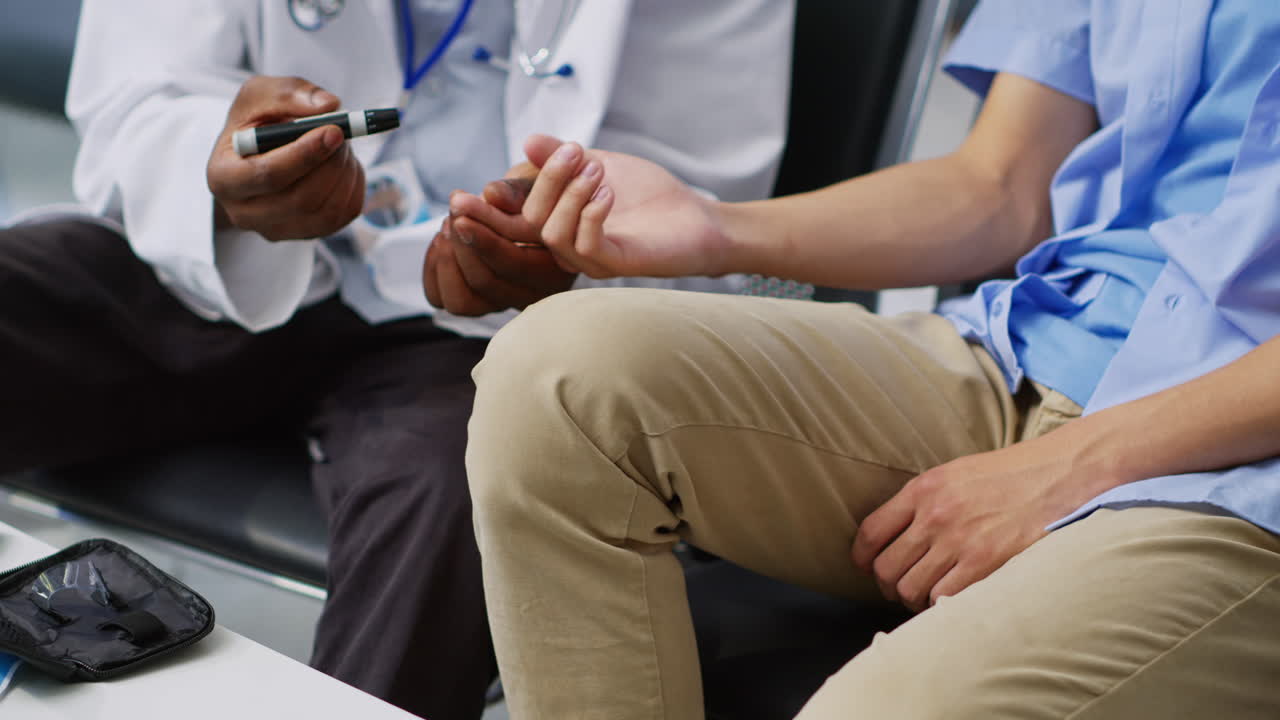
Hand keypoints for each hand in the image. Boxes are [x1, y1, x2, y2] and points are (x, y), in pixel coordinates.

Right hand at [206, 76, 364, 240]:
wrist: (258, 152)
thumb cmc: (256, 123)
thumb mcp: (259, 95)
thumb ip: (288, 93)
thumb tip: (329, 106)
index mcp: (223, 178)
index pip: (268, 176)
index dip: (305, 154)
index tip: (334, 131)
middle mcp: (245, 214)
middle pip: (301, 198)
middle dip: (331, 162)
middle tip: (343, 133)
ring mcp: (277, 230)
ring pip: (326, 210)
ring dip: (345, 172)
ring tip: (342, 145)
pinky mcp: (306, 234)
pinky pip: (343, 215)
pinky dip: (353, 185)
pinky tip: (345, 164)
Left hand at [423, 166, 576, 315]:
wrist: (533, 206)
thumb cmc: (539, 194)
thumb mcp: (535, 184)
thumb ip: (518, 191)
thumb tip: (492, 194)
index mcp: (556, 270)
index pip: (516, 265)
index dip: (485, 238)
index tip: (461, 204)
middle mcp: (531, 295)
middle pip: (486, 282)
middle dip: (462, 242)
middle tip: (455, 207)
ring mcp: (501, 302)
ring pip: (461, 302)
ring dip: (446, 260)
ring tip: (448, 223)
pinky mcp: (474, 302)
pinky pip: (441, 300)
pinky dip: (433, 269)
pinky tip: (442, 239)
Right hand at [497, 134, 732, 278]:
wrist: (695, 216)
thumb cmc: (647, 194)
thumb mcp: (598, 163)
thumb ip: (562, 156)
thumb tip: (528, 142)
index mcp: (556, 222)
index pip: (514, 213)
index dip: (495, 199)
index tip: (504, 173)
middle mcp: (566, 246)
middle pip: (527, 220)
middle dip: (546, 179)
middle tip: (574, 150)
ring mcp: (588, 260)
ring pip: (551, 233)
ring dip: (571, 193)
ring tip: (598, 171)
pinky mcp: (614, 265)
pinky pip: (584, 245)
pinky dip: (591, 213)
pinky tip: (608, 193)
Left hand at [851, 426, 1113, 612]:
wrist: (1059, 473)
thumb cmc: (1010, 474)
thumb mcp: (956, 473)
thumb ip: (925, 500)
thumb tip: (897, 532)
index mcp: (923, 489)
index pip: (870, 532)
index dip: (863, 557)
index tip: (866, 566)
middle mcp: (934, 515)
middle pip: (886, 567)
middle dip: (887, 584)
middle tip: (899, 587)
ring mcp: (958, 541)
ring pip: (910, 588)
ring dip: (913, 599)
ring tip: (926, 595)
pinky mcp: (985, 563)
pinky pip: (943, 599)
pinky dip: (941, 605)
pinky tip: (951, 598)